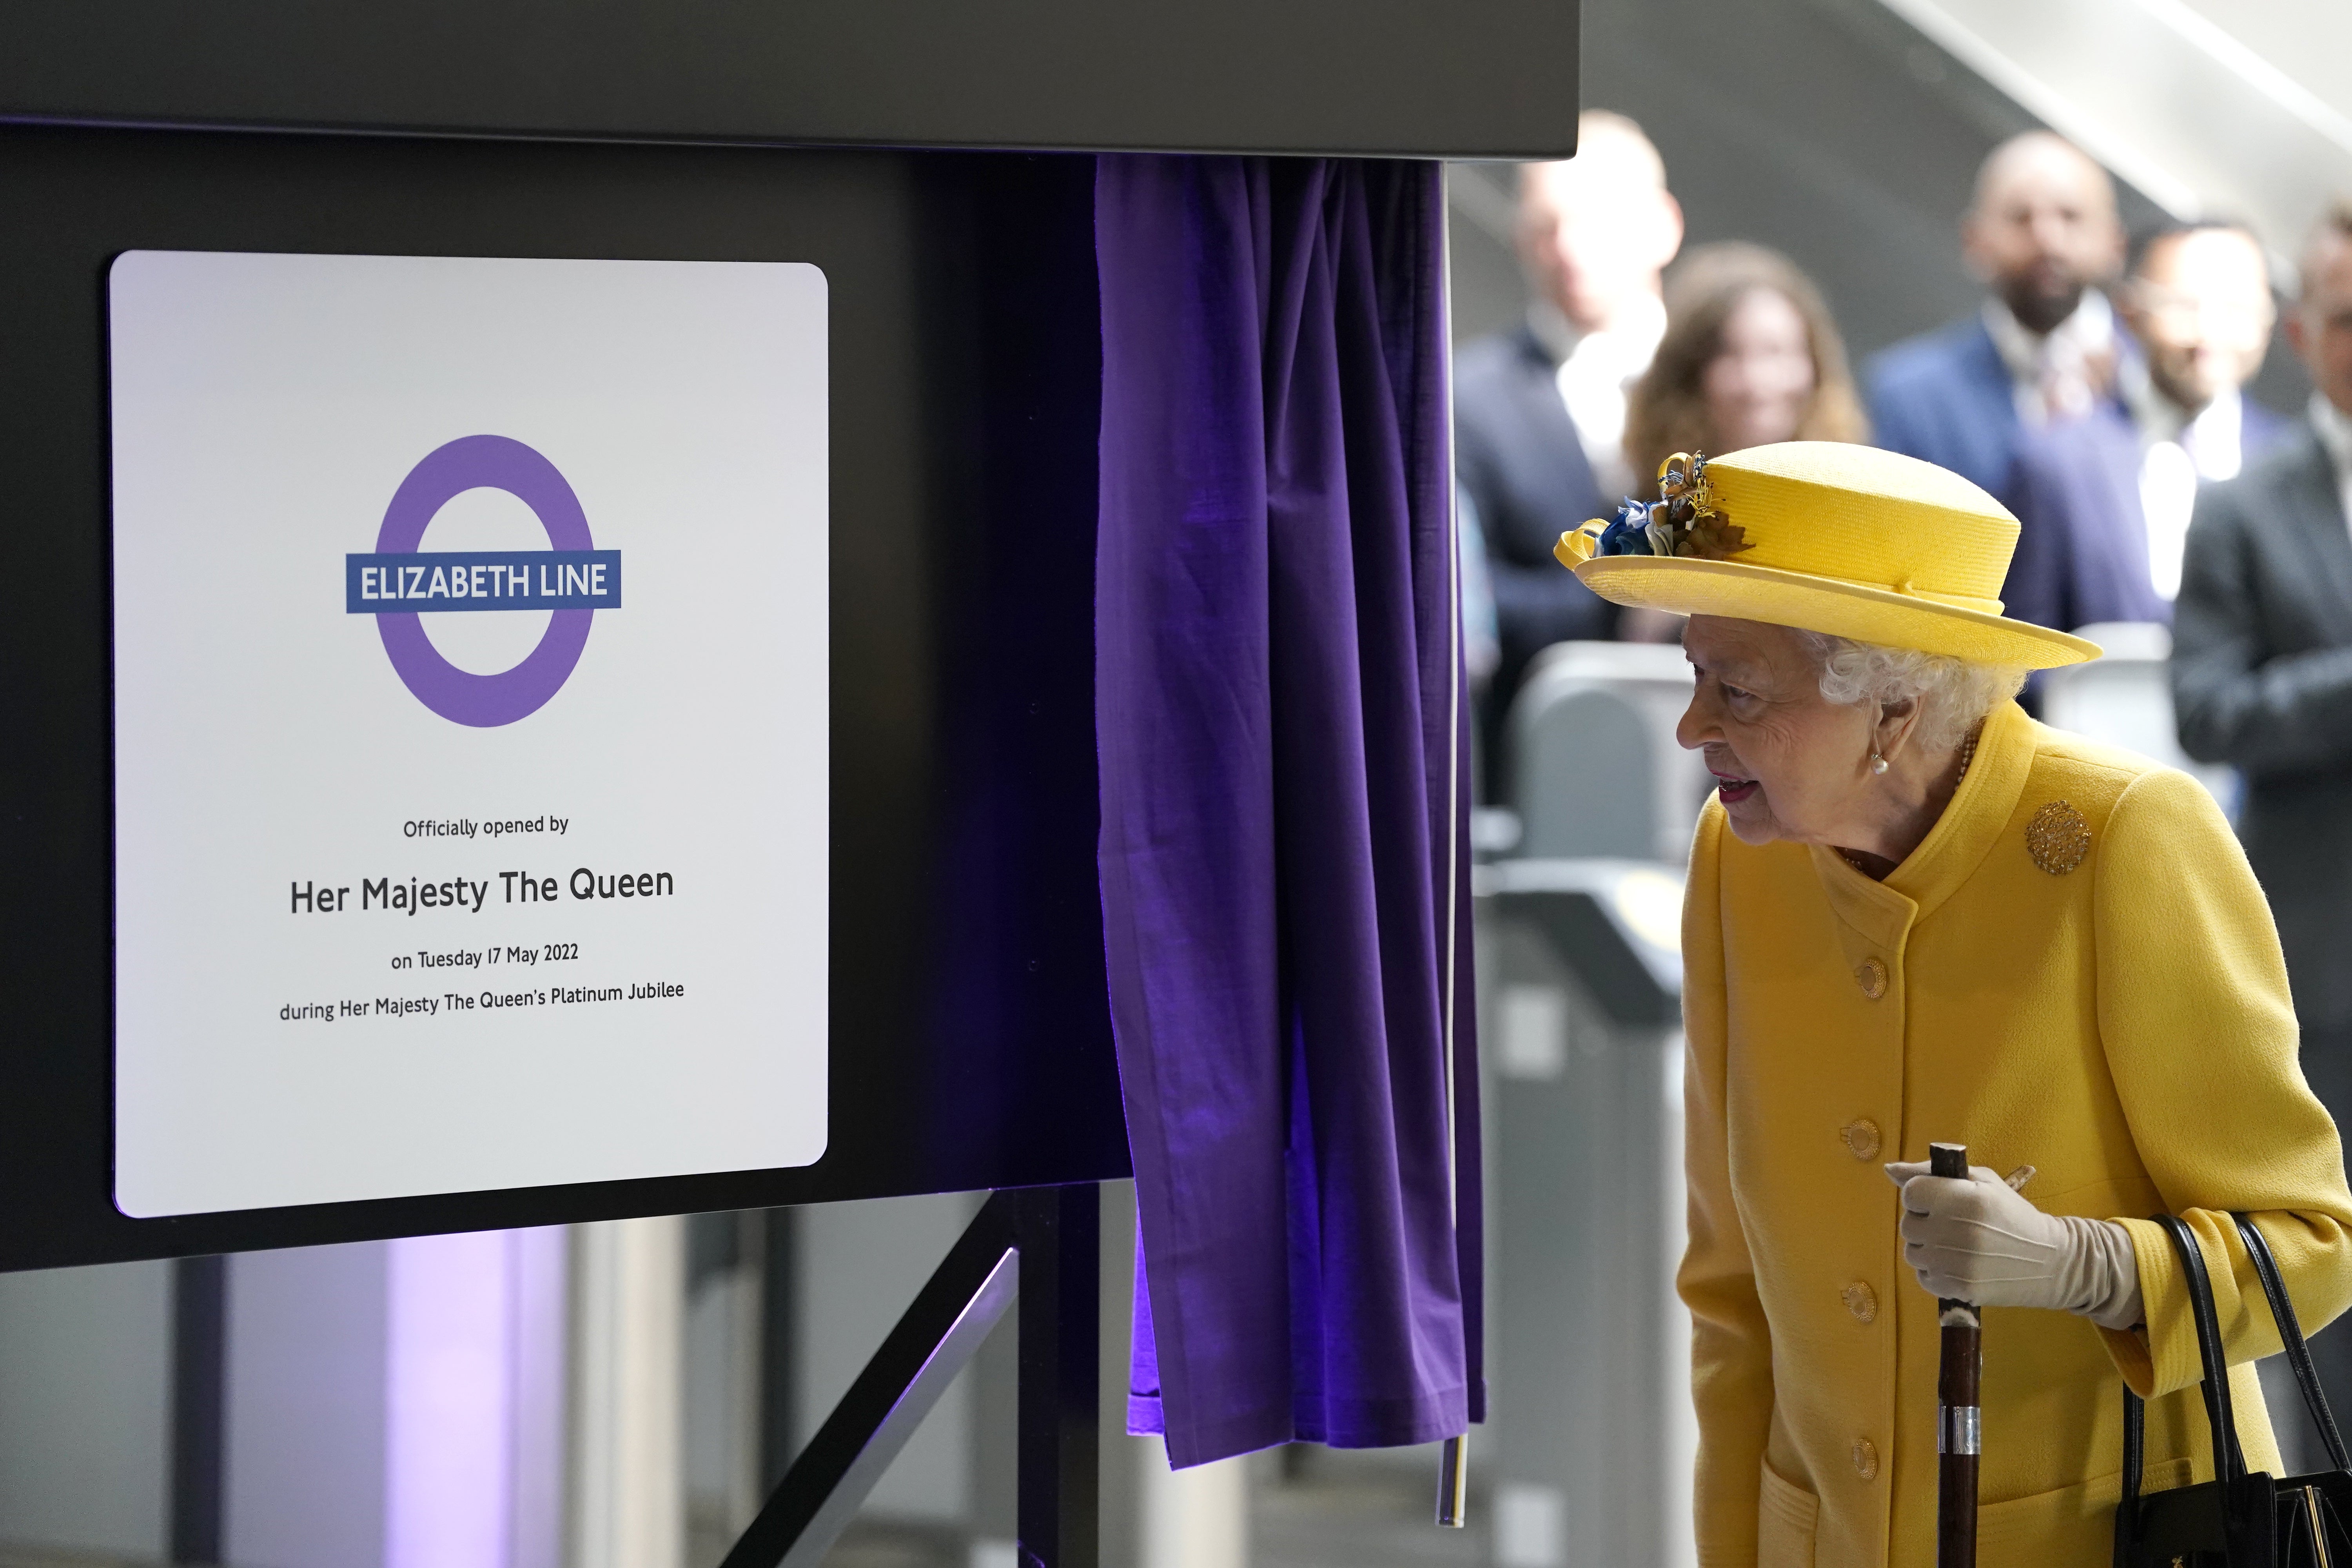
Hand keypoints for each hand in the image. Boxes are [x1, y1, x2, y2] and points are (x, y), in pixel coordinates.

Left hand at [1884, 1161, 2142, 1327]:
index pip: (1911, 1193)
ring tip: (1957, 1245)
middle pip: (1908, 1225)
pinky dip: (1935, 1272)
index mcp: (1964, 1198)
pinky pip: (1924, 1277)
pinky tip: (1958, 1264)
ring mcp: (1957, 1263)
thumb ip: (1932, 1173)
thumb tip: (1890, 1169)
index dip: (1922, 1195)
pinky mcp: (1960, 1289)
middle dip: (1924, 1222)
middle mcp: (1957, 1231)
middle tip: (1952, 1224)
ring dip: (1928, 1248)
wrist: (2050, 1261)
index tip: (1940, 1201)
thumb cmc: (2013, 1215)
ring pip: (1912, 1253)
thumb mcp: (1982, 1181)